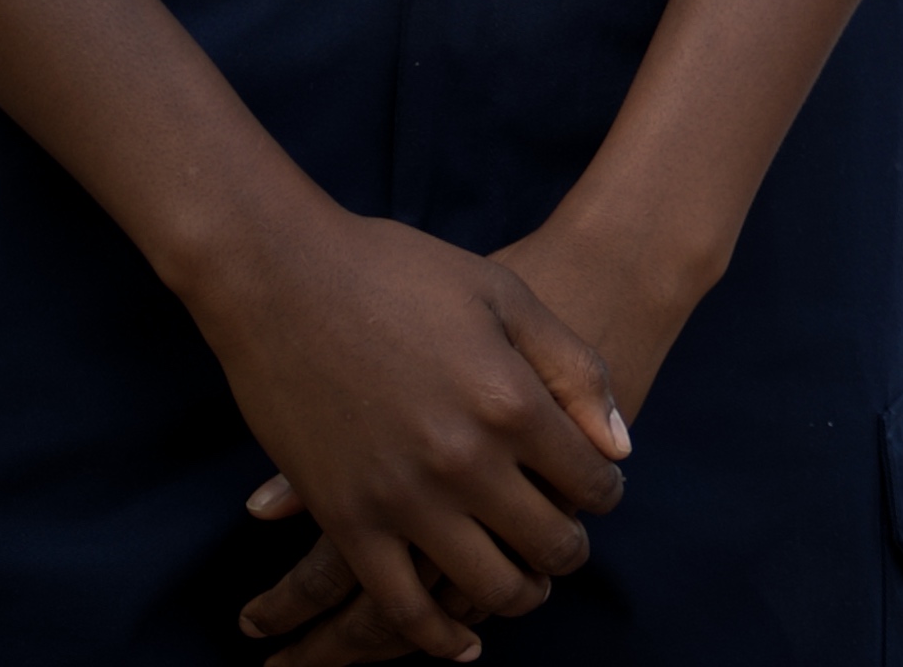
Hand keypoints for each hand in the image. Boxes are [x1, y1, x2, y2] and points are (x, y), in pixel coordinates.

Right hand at [164, 199, 630, 660]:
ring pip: (485, 587)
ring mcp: (402, 498)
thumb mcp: (507, 296)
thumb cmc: (400, 273)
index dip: (604, 493)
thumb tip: (621, 448)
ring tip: (525, 585)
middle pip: (547, 543)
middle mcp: (464, 461)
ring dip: (518, 597)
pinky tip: (461, 640)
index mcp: (512, 401)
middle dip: (569, 552)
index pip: (591, 481)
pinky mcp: (345, 520)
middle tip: (567, 546)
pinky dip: (437, 636)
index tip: (598, 493)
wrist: (282, 278)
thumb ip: (574, 371)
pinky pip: (401, 606)